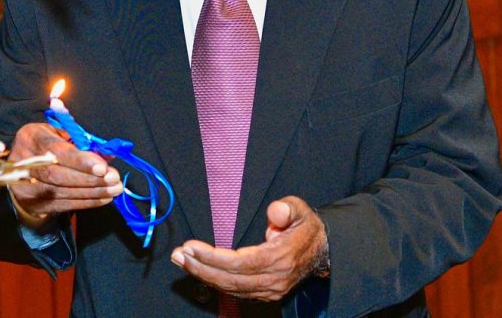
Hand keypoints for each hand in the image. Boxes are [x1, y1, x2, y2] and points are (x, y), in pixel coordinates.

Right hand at [7, 123, 120, 223]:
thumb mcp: (61, 134)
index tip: (102, 167)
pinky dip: (86, 202)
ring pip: (61, 192)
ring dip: (92, 192)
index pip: (55, 150)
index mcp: (31, 137)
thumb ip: (82, 142)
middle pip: (57, 175)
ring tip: (113, 189)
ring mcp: (25, 185)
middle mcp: (23, 161)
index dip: (79, 160)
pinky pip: (63, 205)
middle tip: (113, 179)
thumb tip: (108, 155)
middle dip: (89, 179)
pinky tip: (102, 198)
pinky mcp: (32, 203)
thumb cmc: (46, 146)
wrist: (21, 167)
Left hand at [169, 196, 327, 302]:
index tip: (191, 247)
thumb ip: (286, 209)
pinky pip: (234, 291)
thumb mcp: (300, 210)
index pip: (239, 263)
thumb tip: (274, 212)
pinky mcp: (265, 293)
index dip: (212, 257)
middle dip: (200, 267)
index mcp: (280, 259)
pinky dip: (214, 281)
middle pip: (230, 279)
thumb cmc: (305, 228)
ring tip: (182, 261)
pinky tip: (199, 270)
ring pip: (230, 288)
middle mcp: (274, 279)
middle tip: (179, 255)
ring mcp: (269, 290)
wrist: (322, 251)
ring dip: (203, 275)